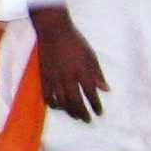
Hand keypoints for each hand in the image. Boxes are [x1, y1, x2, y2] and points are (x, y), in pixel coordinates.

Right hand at [31, 5, 108, 121]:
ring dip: (69, 111)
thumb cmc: (75, 41)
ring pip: (62, 101)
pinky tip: (57, 107)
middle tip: (87, 120)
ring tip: (75, 116)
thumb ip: (97, 73)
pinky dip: (53, 104)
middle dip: (83, 113)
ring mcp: (55, 78)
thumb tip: (105, 89)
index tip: (99, 113)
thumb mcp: (91, 55)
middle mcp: (69, 77)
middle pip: (76, 102)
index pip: (91, 94)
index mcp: (82, 71)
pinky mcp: (44, 76)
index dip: (96, 106)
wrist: (54, 31)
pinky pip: (47, 95)